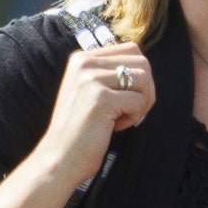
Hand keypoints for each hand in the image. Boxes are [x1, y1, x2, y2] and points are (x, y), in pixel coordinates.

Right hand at [37, 41, 154, 186]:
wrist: (60, 157)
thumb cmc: (81, 128)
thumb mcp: (91, 90)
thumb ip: (111, 73)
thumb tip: (145, 66)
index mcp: (82, 58)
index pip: (132, 50)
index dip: (140, 76)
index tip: (128, 97)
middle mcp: (85, 62)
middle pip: (142, 62)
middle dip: (146, 90)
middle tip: (133, 110)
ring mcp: (91, 79)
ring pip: (144, 79)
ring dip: (141, 103)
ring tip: (121, 118)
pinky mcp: (101, 98)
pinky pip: (139, 101)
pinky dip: (134, 117)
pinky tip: (114, 127)